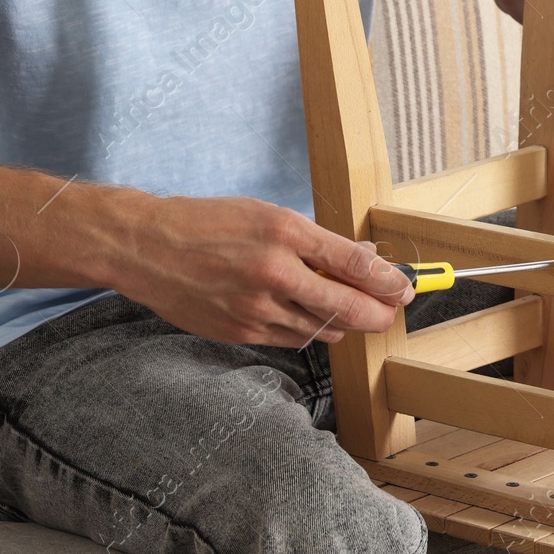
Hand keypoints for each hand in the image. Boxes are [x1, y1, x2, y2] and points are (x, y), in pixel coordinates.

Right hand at [114, 195, 414, 348]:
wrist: (147, 248)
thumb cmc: (208, 223)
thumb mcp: (267, 214)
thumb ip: (315, 241)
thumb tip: (362, 257)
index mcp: (284, 232)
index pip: (355, 263)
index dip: (389, 281)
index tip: (406, 288)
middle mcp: (274, 271)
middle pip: (347, 306)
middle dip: (378, 313)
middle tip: (391, 311)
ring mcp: (256, 307)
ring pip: (323, 328)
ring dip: (344, 323)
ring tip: (352, 312)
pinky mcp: (241, 332)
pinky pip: (293, 339)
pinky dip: (311, 331)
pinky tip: (313, 319)